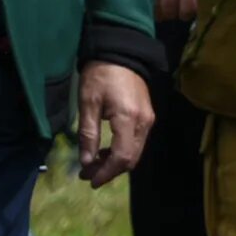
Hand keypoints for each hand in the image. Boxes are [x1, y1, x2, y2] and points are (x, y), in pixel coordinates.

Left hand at [75, 62, 152, 185]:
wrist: (120, 54)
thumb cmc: (100, 77)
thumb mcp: (87, 104)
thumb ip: (88, 134)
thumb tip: (86, 161)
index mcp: (129, 119)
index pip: (122, 157)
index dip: (107, 173)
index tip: (90, 180)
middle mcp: (144, 123)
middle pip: (131, 158)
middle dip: (110, 171)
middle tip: (88, 174)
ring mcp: (148, 120)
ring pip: (135, 151)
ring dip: (116, 162)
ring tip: (94, 163)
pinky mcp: (147, 117)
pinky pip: (137, 142)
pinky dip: (123, 151)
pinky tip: (107, 149)